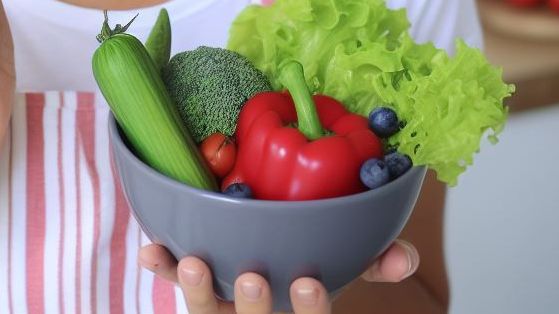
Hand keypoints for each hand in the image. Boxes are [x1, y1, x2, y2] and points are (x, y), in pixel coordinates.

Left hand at [137, 238, 418, 312]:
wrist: (264, 286)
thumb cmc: (305, 270)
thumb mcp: (341, 268)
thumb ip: (372, 261)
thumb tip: (405, 256)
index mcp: (298, 313)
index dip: (310, 309)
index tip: (309, 282)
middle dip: (253, 306)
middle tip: (253, 277)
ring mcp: (222, 310)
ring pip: (207, 311)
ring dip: (197, 289)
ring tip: (195, 261)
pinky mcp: (194, 291)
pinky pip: (174, 282)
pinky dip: (164, 267)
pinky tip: (153, 250)